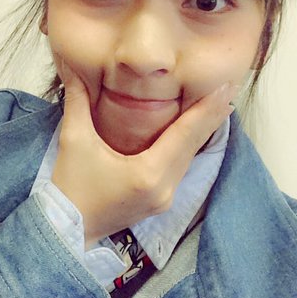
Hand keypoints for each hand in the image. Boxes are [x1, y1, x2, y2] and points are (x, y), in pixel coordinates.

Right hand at [51, 66, 238, 243]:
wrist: (67, 229)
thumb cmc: (70, 186)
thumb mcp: (74, 140)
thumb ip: (78, 101)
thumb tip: (71, 68)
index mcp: (147, 174)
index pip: (184, 134)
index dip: (205, 109)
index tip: (223, 88)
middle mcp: (164, 188)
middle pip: (193, 145)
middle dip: (212, 115)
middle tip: (230, 87)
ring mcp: (165, 197)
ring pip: (190, 157)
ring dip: (204, 130)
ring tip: (220, 105)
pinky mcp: (160, 201)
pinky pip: (181, 168)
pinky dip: (190, 146)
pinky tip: (198, 131)